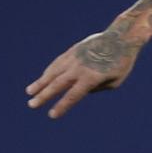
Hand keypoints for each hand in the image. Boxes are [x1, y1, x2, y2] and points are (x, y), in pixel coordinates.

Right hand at [26, 27, 141, 118]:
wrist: (120, 37)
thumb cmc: (122, 62)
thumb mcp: (115, 81)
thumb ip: (96, 88)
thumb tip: (80, 90)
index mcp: (91, 78)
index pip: (73, 96)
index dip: (62, 106)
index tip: (51, 115)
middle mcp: (79, 68)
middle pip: (58, 84)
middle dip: (43, 95)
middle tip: (32, 105)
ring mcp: (74, 58)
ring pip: (53, 72)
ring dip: (40, 83)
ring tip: (29, 92)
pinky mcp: (72, 51)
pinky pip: (57, 63)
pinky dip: (49, 71)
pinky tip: (42, 78)